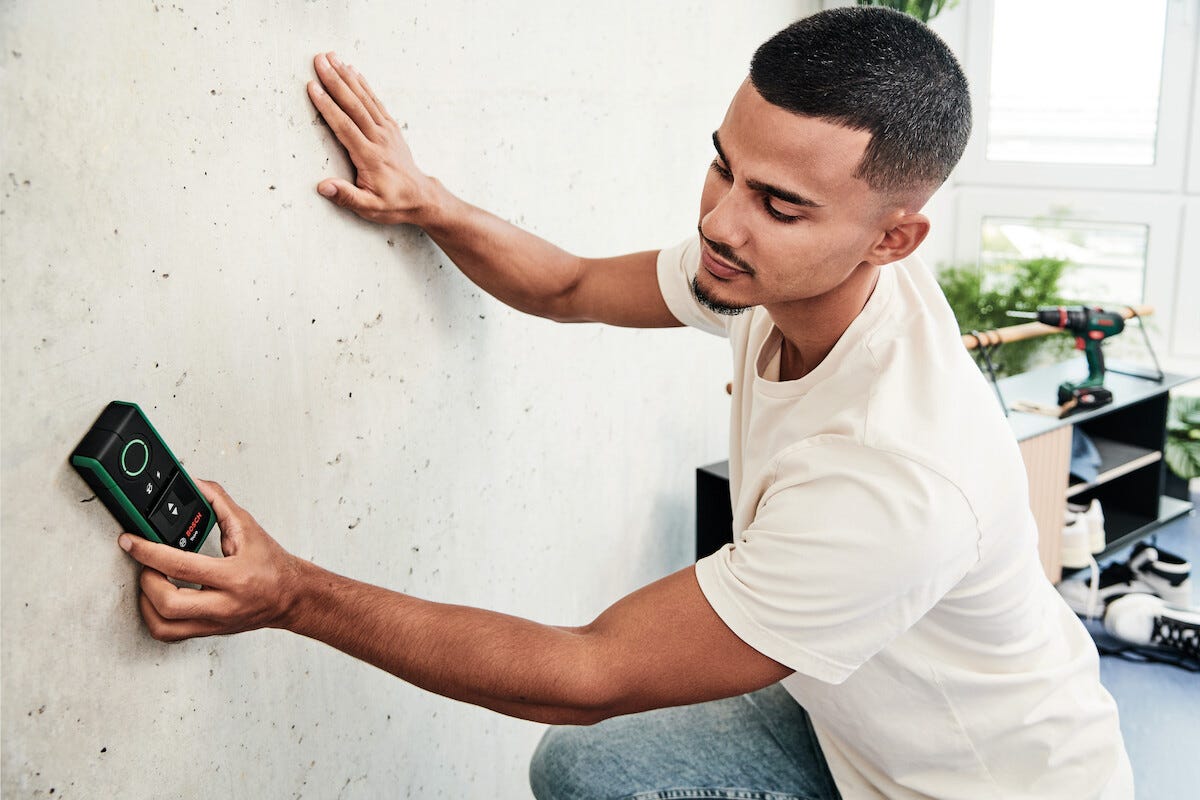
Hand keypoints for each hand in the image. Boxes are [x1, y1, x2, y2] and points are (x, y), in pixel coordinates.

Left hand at [118, 480, 302, 641]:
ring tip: (151, 582)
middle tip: (145, 564)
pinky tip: (158, 601)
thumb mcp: (249, 528)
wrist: (291, 596)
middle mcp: (224, 604)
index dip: (148, 551)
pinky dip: (155, 617)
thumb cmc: (272, 565)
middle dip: (146, 580)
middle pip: (167, 603)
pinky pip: (170, 634)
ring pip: (164, 626)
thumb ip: (220, 503)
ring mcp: (214, 622)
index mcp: (234, 576)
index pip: (180, 566)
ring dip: (146, 603)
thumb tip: (196, 485)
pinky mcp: (208, 631)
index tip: (130, 541)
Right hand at [308, 51, 433, 224]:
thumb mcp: (369, 208)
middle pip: (354, 105)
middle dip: (335, 81)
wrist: (421, 197)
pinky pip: (375, 102)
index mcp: (370, 157)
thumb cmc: (393, 203)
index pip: (345, 126)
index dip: (328, 106)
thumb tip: (323, 187)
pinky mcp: (391, 128)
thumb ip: (346, 196)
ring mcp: (387, 131)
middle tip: (319, 60)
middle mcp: (379, 139)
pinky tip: (353, 71)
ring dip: (347, 77)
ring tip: (332, 57)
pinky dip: (364, 85)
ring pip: (364, 99)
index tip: (313, 87)